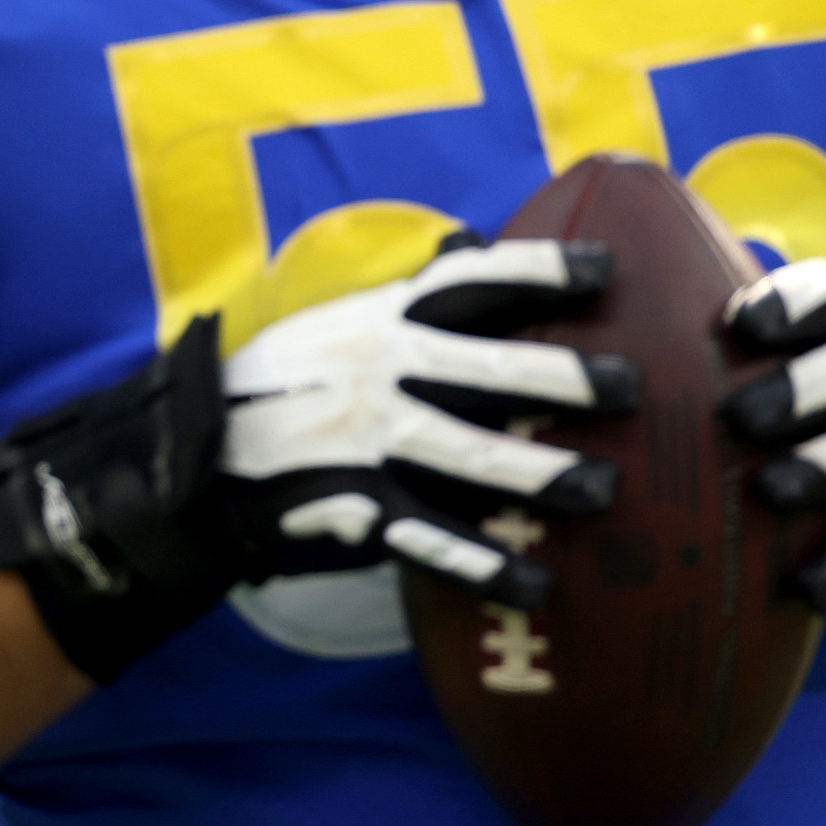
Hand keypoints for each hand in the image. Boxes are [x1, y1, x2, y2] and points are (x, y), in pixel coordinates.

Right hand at [0, 237, 636, 679]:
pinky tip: (539, 582)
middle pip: (483, 366)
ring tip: (606, 490)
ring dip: (540, 474)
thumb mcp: (339, 321)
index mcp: (381, 318)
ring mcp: (365, 442)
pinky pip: (431, 537)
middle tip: (634, 383)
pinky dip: (485, 562)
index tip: (608, 268)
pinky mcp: (354, 506)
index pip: (472, 282)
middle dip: (561, 374)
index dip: (541, 270)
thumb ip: (409, 294)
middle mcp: (378, 371)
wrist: (191, 457)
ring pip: (466, 454)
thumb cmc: (282, 385)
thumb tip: (471, 243)